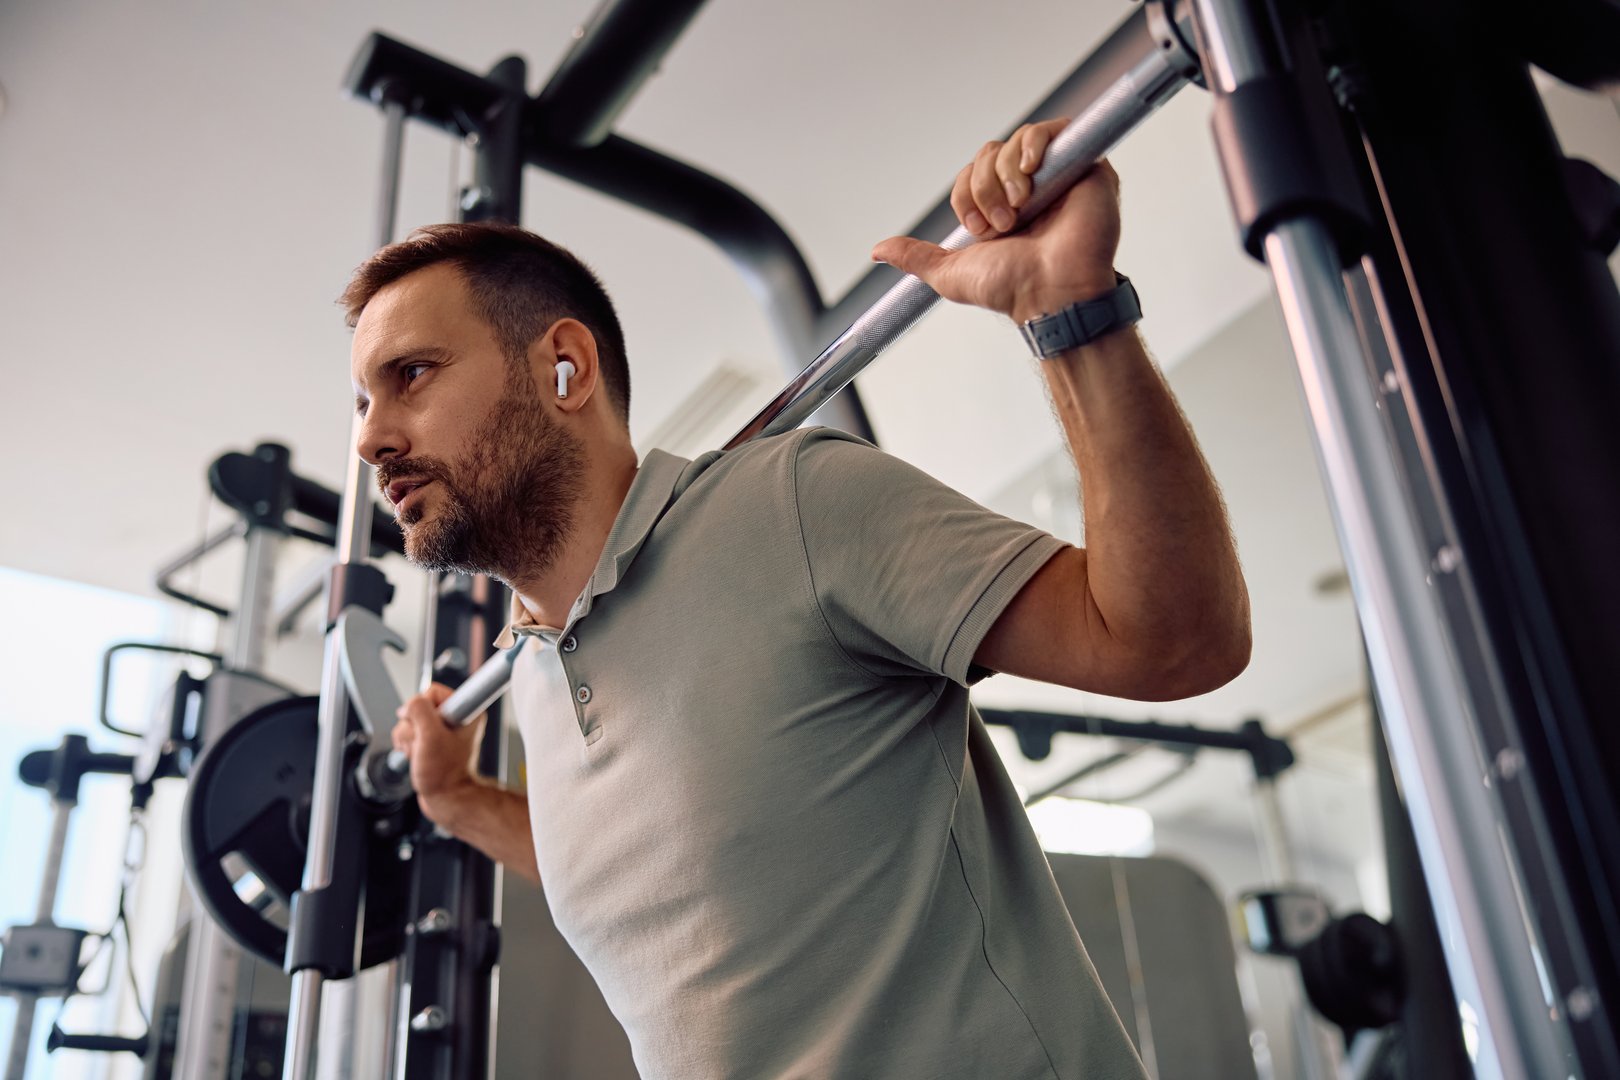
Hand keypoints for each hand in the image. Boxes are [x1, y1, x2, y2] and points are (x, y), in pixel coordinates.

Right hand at [392, 682, 484, 823]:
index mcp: (466, 711)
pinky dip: (407, 745)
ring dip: (408, 739)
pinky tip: (416, 756)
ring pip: (410, 721)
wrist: (445, 798)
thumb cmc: (444, 774)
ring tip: (421, 753)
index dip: (422, 709)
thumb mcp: (430, 736)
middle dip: (412, 728)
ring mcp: (442, 730)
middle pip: (417, 707)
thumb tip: (408, 705)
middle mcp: (455, 717)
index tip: (426, 726)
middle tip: (423, 745)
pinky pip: (409, 733)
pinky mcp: (430, 740)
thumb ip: (419, 710)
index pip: (433, 691)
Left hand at [870, 119, 1121, 323]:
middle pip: (989, 155)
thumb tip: (877, 251)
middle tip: (1001, 224)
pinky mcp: (1087, 166)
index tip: (977, 228)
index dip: (965, 194)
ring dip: (1005, 177)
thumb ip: (916, 257)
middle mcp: (1031, 190)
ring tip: (1019, 210)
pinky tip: (1029, 173)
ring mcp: (1060, 176)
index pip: (972, 174)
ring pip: (1015, 144)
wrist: (1052, 292)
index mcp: (1003, 209)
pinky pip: (1053, 130)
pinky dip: (1033, 145)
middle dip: (983, 187)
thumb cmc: (1011, 288)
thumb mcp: (950, 273)